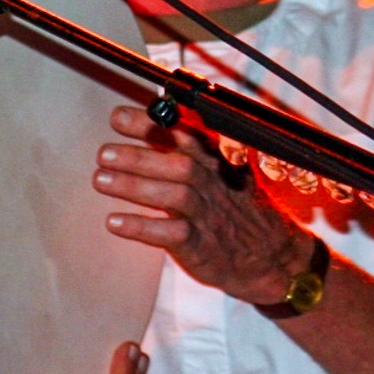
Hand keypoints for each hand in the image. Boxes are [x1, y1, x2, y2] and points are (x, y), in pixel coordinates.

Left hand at [92, 106, 314, 304]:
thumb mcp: (221, 172)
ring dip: (135, 187)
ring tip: (100, 180)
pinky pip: (173, 235)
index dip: (152, 124)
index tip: (118, 117)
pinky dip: (143, 227)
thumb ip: (187, 149)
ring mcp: (209, 216)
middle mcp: (213, 185)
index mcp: (214, 162)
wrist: (274, 257)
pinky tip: (114, 221)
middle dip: (139, 156)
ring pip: (175, 196)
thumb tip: (147, 119)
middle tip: (103, 153)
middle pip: (179, 163)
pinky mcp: (202, 246)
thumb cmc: (236, 209)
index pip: (185, 134)